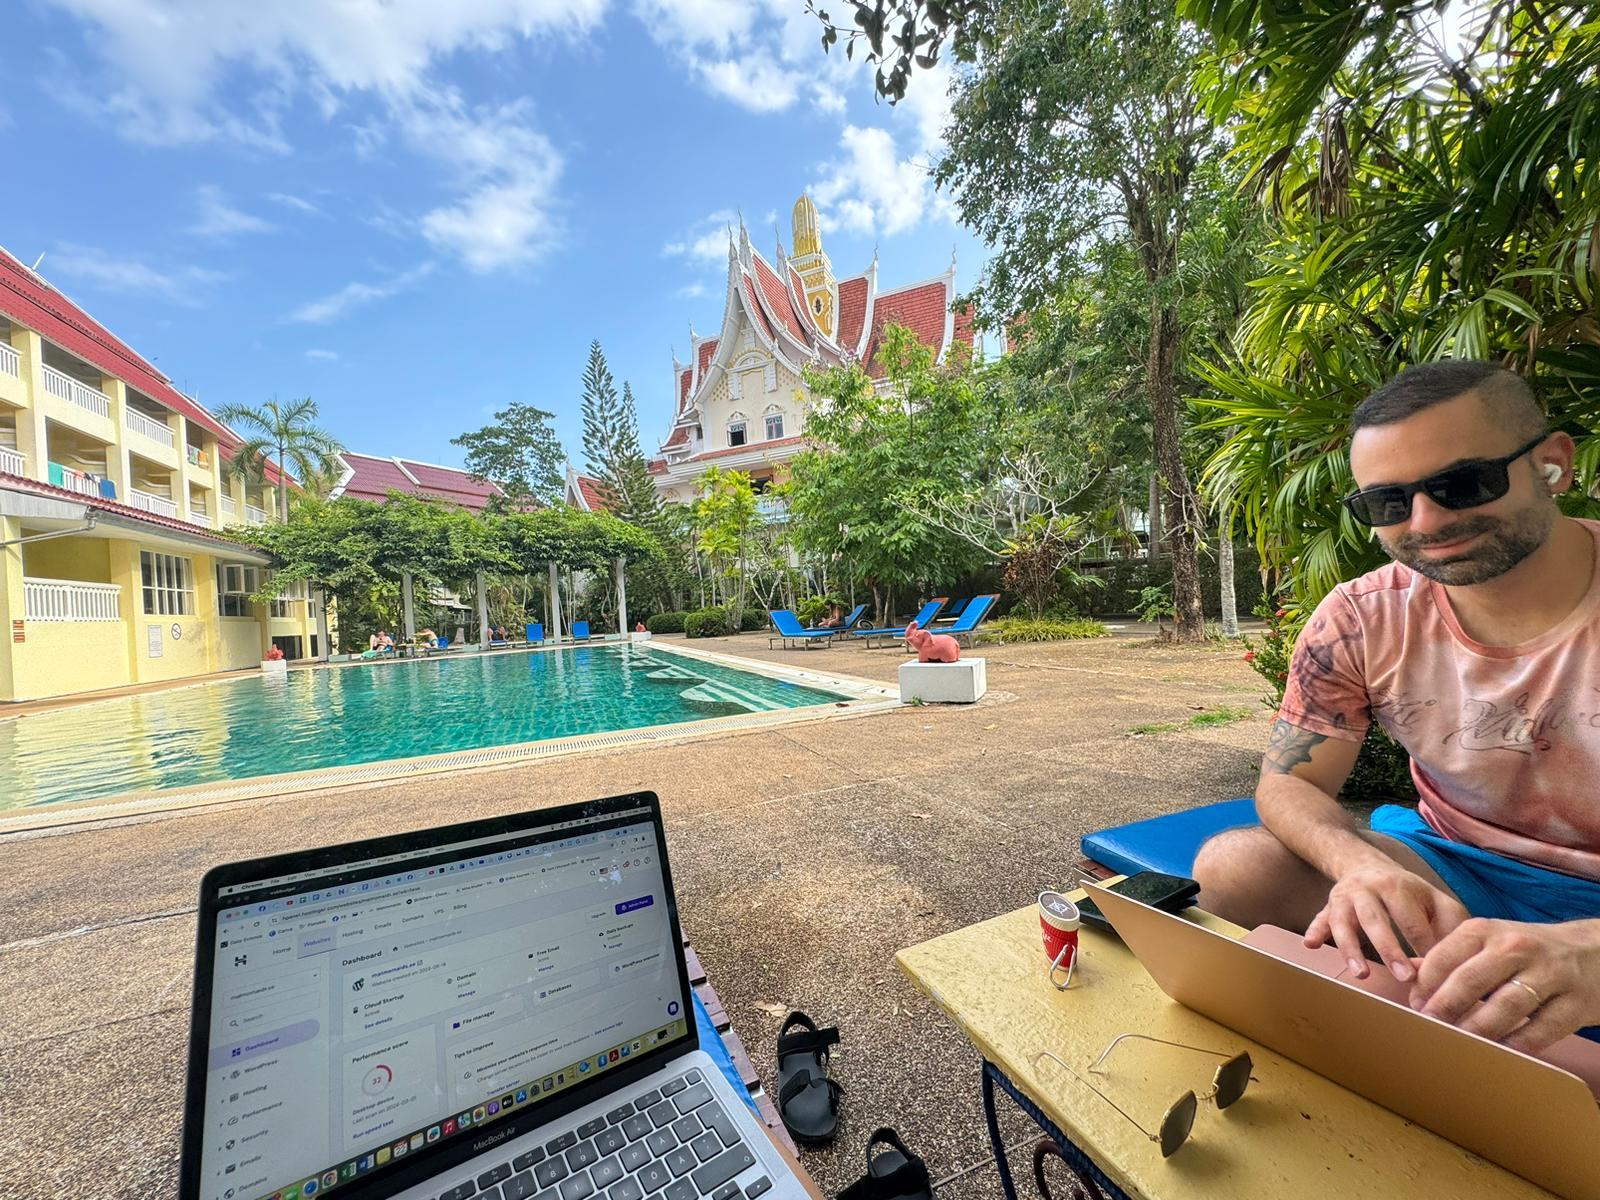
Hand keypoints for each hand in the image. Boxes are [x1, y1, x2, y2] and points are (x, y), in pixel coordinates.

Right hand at [1305, 863, 1468, 981]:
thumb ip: (1451, 925)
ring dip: (1350, 948)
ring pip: (1344, 921)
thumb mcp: (1435, 898)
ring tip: (1360, 974)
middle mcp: (1369, 888)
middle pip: (1377, 919)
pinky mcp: (1329, 906)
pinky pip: (1320, 918)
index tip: (1434, 975)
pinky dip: (1315, 930)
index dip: (1425, 948)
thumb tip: (1455, 958)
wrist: (1365, 864)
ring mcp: (1345, 897)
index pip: (1413, 922)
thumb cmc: (1408, 893)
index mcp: (1399, 886)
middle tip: (1405, 978)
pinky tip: (1310, 945)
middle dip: (1390, 949)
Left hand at [1409, 918, 1599, 1052]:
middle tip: (1430, 1028)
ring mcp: (1550, 974)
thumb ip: (1450, 954)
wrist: (1594, 951)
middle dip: (1445, 1008)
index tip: (1415, 1005)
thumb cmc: (1529, 950)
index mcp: (1488, 931)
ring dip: (1478, 1029)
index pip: (1446, 955)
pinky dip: (1519, 1044)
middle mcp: (1517, 948)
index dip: (1425, 984)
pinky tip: (1502, 1051)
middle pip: (1472, 981)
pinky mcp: (1576, 1002)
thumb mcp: (1489, 940)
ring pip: (1506, 1006)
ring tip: (1460, 1043)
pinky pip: (1542, 1029)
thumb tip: (1409, 969)